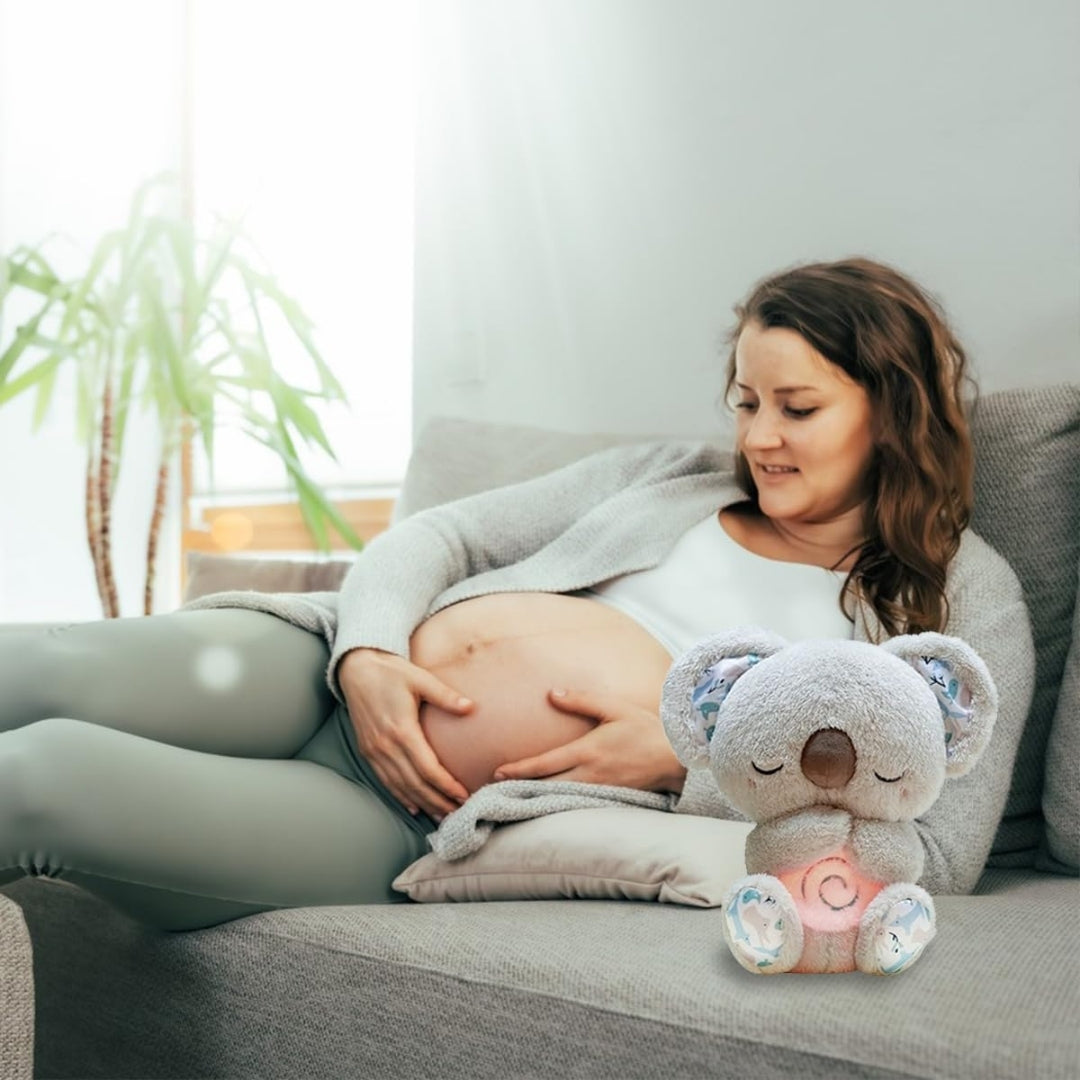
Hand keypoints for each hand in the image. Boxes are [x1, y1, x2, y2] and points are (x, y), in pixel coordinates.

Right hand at [337, 647, 472, 819]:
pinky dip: (400, 796)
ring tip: (441, 814)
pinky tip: (414, 805)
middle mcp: (386, 745)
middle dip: (438, 801)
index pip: (428, 768)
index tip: (464, 795)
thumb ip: (445, 696)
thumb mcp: (420, 678)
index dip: (446, 785)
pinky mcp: (367, 751)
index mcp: (402, 730)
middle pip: (415, 784)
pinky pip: (385, 780)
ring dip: (422, 803)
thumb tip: (471, 707)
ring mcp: (374, 751)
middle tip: (458, 812)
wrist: (357, 670)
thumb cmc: (391, 672)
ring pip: (400, 786)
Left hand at [492, 687, 686, 793]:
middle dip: (519, 788)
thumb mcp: (613, 707)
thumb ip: (581, 700)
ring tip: (512, 797)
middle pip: (546, 785)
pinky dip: (557, 803)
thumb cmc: (644, 728)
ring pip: (559, 797)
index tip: (498, 772)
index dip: (519, 769)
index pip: (545, 764)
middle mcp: (590, 774)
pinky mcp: (608, 799)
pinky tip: (545, 802)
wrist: (676, 756)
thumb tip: (551, 694)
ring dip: (535, 797)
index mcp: (587, 751)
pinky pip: (576, 802)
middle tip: (493, 790)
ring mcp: (599, 790)